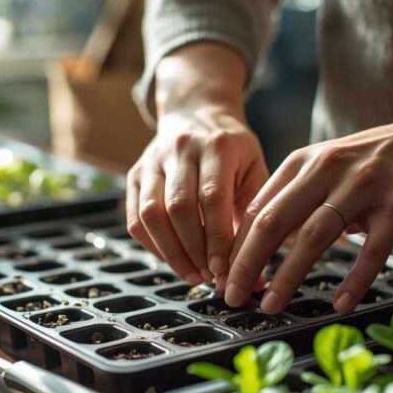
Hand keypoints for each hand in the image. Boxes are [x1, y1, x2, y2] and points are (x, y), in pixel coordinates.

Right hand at [126, 43, 267, 285]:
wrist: (197, 113)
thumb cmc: (234, 151)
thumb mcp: (254, 170)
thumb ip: (256, 218)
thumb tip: (258, 278)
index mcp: (218, 145)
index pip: (213, 197)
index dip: (217, 238)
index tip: (224, 270)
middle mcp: (181, 149)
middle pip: (179, 207)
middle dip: (194, 250)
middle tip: (209, 277)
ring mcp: (153, 160)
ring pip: (151, 213)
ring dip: (171, 252)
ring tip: (191, 274)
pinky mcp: (135, 174)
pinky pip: (135, 217)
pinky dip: (152, 245)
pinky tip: (173, 260)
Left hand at [223, 78, 392, 312]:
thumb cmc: (380, 158)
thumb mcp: (329, 164)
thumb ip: (296, 195)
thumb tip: (262, 239)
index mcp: (305, 162)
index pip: (257, 208)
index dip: (235, 245)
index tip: (221, 276)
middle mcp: (328, 170)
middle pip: (273, 222)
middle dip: (246, 264)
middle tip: (230, 295)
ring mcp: (363, 188)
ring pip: (314, 237)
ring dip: (287, 276)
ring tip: (270, 306)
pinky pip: (370, 251)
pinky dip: (354, 281)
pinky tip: (339, 305)